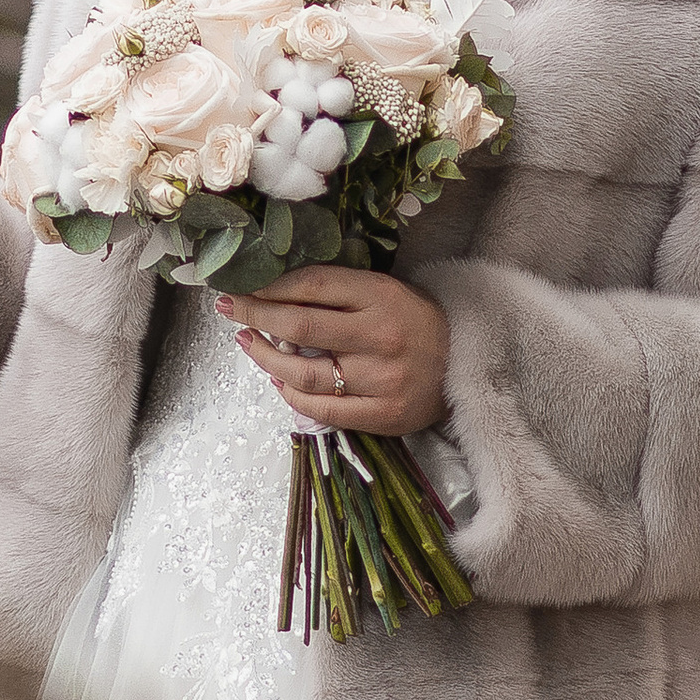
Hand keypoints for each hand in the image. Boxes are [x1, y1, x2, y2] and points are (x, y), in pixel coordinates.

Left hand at [215, 265, 449, 436]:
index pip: (310, 286)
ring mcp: (381, 381)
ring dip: (265, 357)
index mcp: (382, 295)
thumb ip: (339, 291)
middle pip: (298, 326)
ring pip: (304, 373)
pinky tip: (278, 379)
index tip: (242, 284)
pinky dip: (291, 394)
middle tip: (230, 308)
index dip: (268, 285)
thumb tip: (274, 289)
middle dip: (255, 314)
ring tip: (249, 342)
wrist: (469, 364)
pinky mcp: (383, 416)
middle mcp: (380, 337)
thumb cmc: (416, 320)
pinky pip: (322, 409)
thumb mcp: (386, 290)